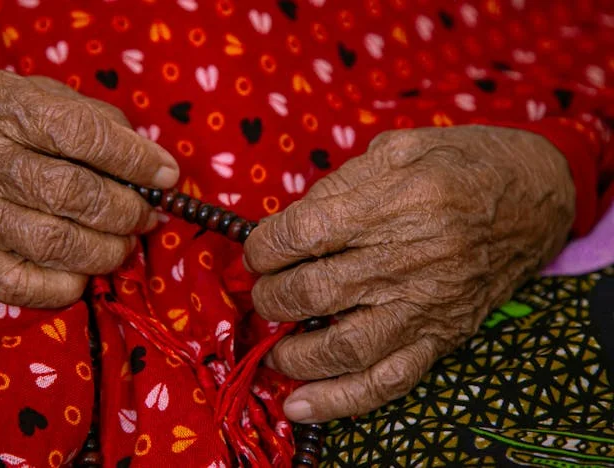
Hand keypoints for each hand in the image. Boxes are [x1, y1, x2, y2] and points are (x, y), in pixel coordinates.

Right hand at [0, 65, 178, 306]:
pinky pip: (20, 285)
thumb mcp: (25, 93)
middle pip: (72, 194)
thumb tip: (148, 161)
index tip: (166, 175)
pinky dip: (64, 287)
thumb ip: (86, 117)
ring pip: (54, 242)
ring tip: (125, 243)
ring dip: (107, 250)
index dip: (134, 159)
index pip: (80, 134)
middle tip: (148, 214)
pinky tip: (83, 274)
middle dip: (127, 210)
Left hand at [243, 126, 573, 421]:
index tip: (257, 250)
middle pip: (314, 291)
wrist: (535, 197)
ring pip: (344, 346)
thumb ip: (340, 184)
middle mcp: (409, 259)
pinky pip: (387, 381)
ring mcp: (425, 305)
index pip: (304, 234)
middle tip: (263, 290)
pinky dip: (339, 400)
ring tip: (275, 342)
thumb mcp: (399, 148)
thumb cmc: (463, 164)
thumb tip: (288, 226)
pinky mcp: (440, 337)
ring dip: (294, 351)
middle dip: (270, 296)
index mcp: (395, 202)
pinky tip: (300, 404)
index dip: (263, 246)